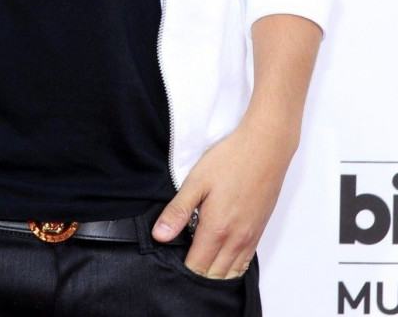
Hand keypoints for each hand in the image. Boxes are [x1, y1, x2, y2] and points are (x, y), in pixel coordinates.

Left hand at [152, 114, 296, 278]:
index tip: (172, 257)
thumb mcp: (197, 180)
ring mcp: (250, 238)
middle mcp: (236, 240)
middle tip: (183, 257)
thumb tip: (159, 236)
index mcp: (217, 229)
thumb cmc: (230, 160)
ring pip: (231, 273)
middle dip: (197, 273)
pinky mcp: (259, 232)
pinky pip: (245, 263)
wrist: (265, 148)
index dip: (181, 268)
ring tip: (200, 257)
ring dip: (214, 273)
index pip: (196, 268)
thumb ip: (178, 211)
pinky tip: (220, 254)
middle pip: (214, 276)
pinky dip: (231, 266)